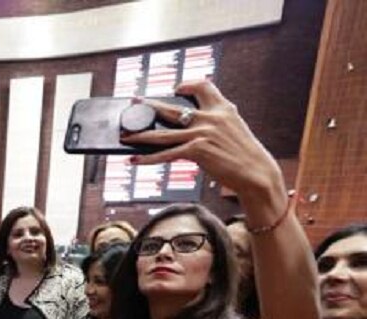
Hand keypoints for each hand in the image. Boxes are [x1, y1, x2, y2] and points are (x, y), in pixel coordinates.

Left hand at [123, 80, 285, 207]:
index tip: (176, 88)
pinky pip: (165, 154)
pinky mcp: (197, 151)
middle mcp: (211, 117)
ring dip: (140, 135)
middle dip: (149, 106)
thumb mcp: (234, 130)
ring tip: (124, 136)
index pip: (204, 87)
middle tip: (134, 103)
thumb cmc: (244, 155)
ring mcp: (203, 133)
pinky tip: (134, 160)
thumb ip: (216, 122)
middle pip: (173, 109)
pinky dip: (147, 158)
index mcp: (223, 109)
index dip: (188, 85)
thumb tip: (191, 125)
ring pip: (162, 133)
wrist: (256, 172)